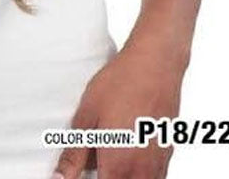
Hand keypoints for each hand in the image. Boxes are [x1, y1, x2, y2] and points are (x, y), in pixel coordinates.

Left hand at [52, 39, 184, 178]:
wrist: (156, 62)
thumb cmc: (121, 84)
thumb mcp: (88, 116)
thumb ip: (74, 154)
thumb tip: (59, 178)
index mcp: (118, 165)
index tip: (81, 172)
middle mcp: (142, 171)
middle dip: (106, 176)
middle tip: (95, 160)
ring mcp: (159, 163)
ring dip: (122, 174)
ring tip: (110, 154)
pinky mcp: (168, 152)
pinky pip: (155, 176)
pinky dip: (139, 171)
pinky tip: (128, 148)